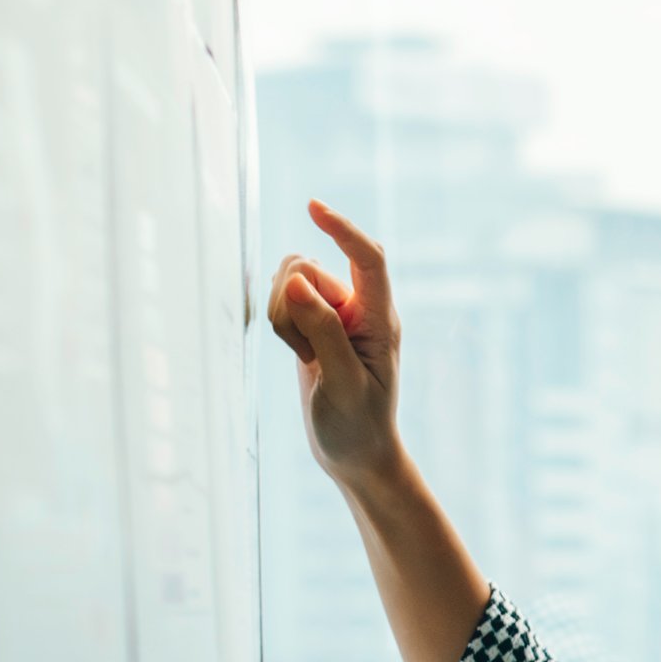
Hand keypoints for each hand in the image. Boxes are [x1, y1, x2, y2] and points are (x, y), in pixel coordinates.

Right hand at [268, 199, 403, 485]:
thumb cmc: (358, 426)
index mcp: (380, 319)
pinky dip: (279, 324)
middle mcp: (359, 308)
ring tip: (306, 358)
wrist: (355, 454)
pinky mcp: (313, 323)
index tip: (312, 207)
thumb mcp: (342, 383)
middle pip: (309, 269)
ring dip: (283, 316)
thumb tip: (294, 282)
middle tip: (306, 353)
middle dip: (291, 305)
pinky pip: (281, 299)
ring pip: (289, 280)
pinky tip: (299, 355)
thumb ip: (323, 331)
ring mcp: (334, 313)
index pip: (367, 258)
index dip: (342, 229)